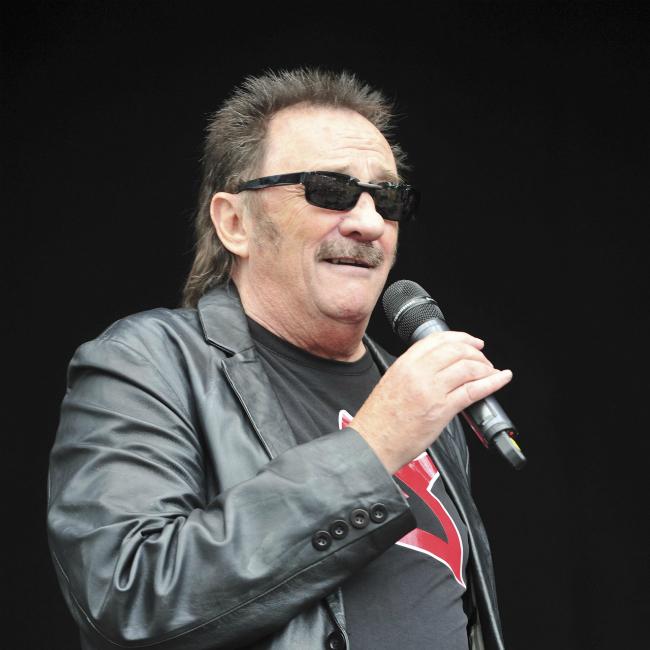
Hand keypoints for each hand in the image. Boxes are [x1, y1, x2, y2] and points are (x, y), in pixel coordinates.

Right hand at [351, 331, 512, 473]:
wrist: (372, 443)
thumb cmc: (379, 419)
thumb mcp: (391, 382)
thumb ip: (413, 371)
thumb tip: (437, 367)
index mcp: (404, 364)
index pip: (438, 339)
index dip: (460, 337)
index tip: (472, 342)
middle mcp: (418, 372)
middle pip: (456, 350)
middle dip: (476, 353)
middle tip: (483, 360)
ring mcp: (431, 390)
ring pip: (468, 368)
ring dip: (485, 368)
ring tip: (490, 372)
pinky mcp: (442, 410)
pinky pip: (473, 391)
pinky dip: (493, 382)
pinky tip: (501, 379)